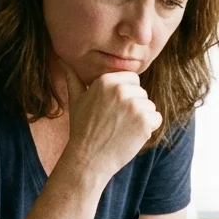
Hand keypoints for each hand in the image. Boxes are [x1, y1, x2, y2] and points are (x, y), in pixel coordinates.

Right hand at [57, 61, 161, 179]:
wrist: (88, 159)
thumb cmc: (82, 129)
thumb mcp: (75, 100)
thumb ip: (73, 77)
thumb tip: (62, 59)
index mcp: (106, 81)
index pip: (132, 78)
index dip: (126, 93)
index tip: (114, 109)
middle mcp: (121, 90)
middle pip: (141, 92)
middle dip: (133, 106)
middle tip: (115, 122)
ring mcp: (134, 106)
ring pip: (149, 106)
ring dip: (141, 118)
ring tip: (122, 129)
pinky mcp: (145, 121)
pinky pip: (156, 118)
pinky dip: (148, 129)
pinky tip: (131, 135)